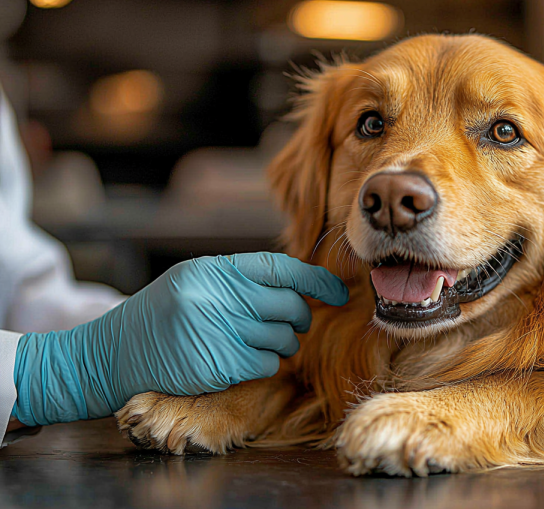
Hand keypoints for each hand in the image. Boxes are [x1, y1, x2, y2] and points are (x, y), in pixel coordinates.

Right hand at [12, 252, 347, 425]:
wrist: (113, 353)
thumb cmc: (162, 312)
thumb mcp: (197, 280)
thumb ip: (243, 279)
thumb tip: (300, 285)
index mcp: (217, 270)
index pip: (282, 269)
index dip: (317, 281)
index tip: (338, 291)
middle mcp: (221, 297)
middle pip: (292, 307)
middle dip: (298, 318)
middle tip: (287, 323)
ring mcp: (221, 332)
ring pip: (285, 339)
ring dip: (279, 344)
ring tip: (251, 341)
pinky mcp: (220, 366)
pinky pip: (268, 365)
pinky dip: (262, 365)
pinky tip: (238, 360)